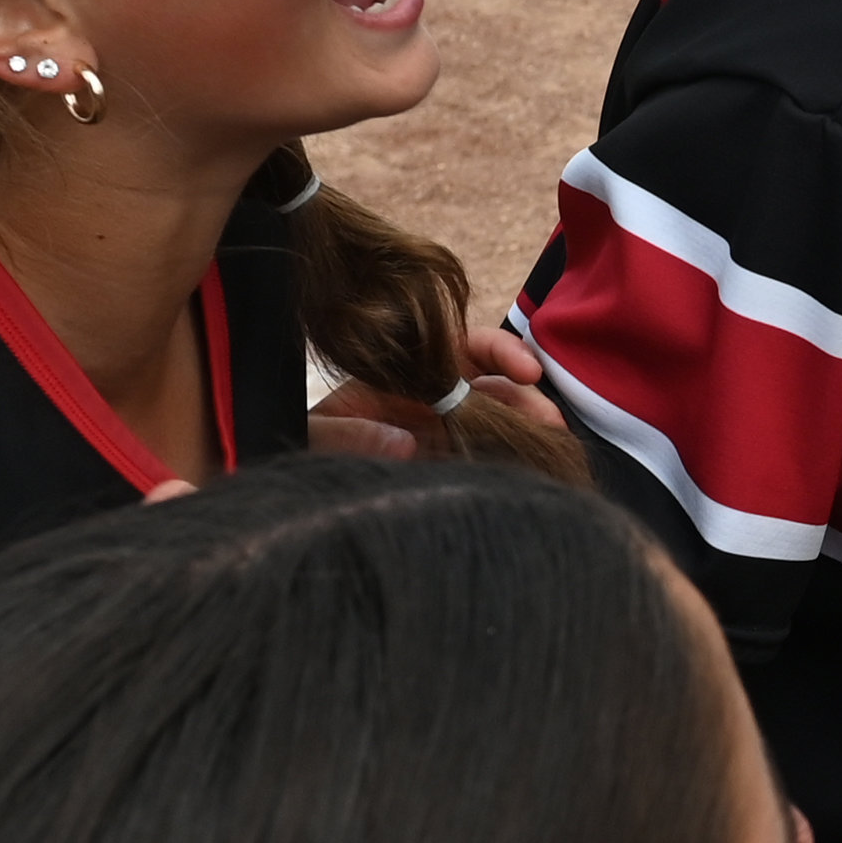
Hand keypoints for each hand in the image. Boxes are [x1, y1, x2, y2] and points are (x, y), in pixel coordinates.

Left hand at [311, 325, 571, 457]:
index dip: (500, 353)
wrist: (292, 493)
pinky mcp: (445, 466)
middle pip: (492, 386)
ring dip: (525, 430)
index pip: (462, 349)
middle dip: (525, 398)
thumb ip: (349, 434)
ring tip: (547, 446)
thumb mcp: (313, 436)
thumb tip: (406, 442)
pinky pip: (485, 458)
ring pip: (497, 423)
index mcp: (402, 375)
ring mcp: (440, 435)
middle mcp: (427, 400)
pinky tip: (527, 473)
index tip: (527, 372)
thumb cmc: (298, 451)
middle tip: (549, 421)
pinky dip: (509, 461)